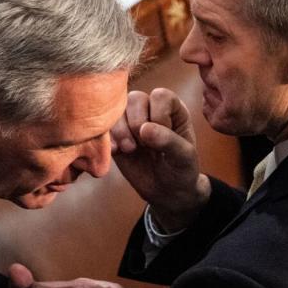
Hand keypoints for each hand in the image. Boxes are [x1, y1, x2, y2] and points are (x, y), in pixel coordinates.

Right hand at [110, 88, 210, 230]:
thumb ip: (169, 141)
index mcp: (173, 109)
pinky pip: (104, 127)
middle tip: (143, 145)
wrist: (166, 191)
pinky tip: (117, 153)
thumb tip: (144, 129)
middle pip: (135, 98)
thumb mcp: (184, 157)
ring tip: (130, 149)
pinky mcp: (116, 136)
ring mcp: (131, 121)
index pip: (160, 96)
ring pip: (116, 110)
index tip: (163, 139)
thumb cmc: (181, 170)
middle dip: (136, 123)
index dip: (158, 116)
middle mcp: (151, 110)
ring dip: (120, 130)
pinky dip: (108, 139)